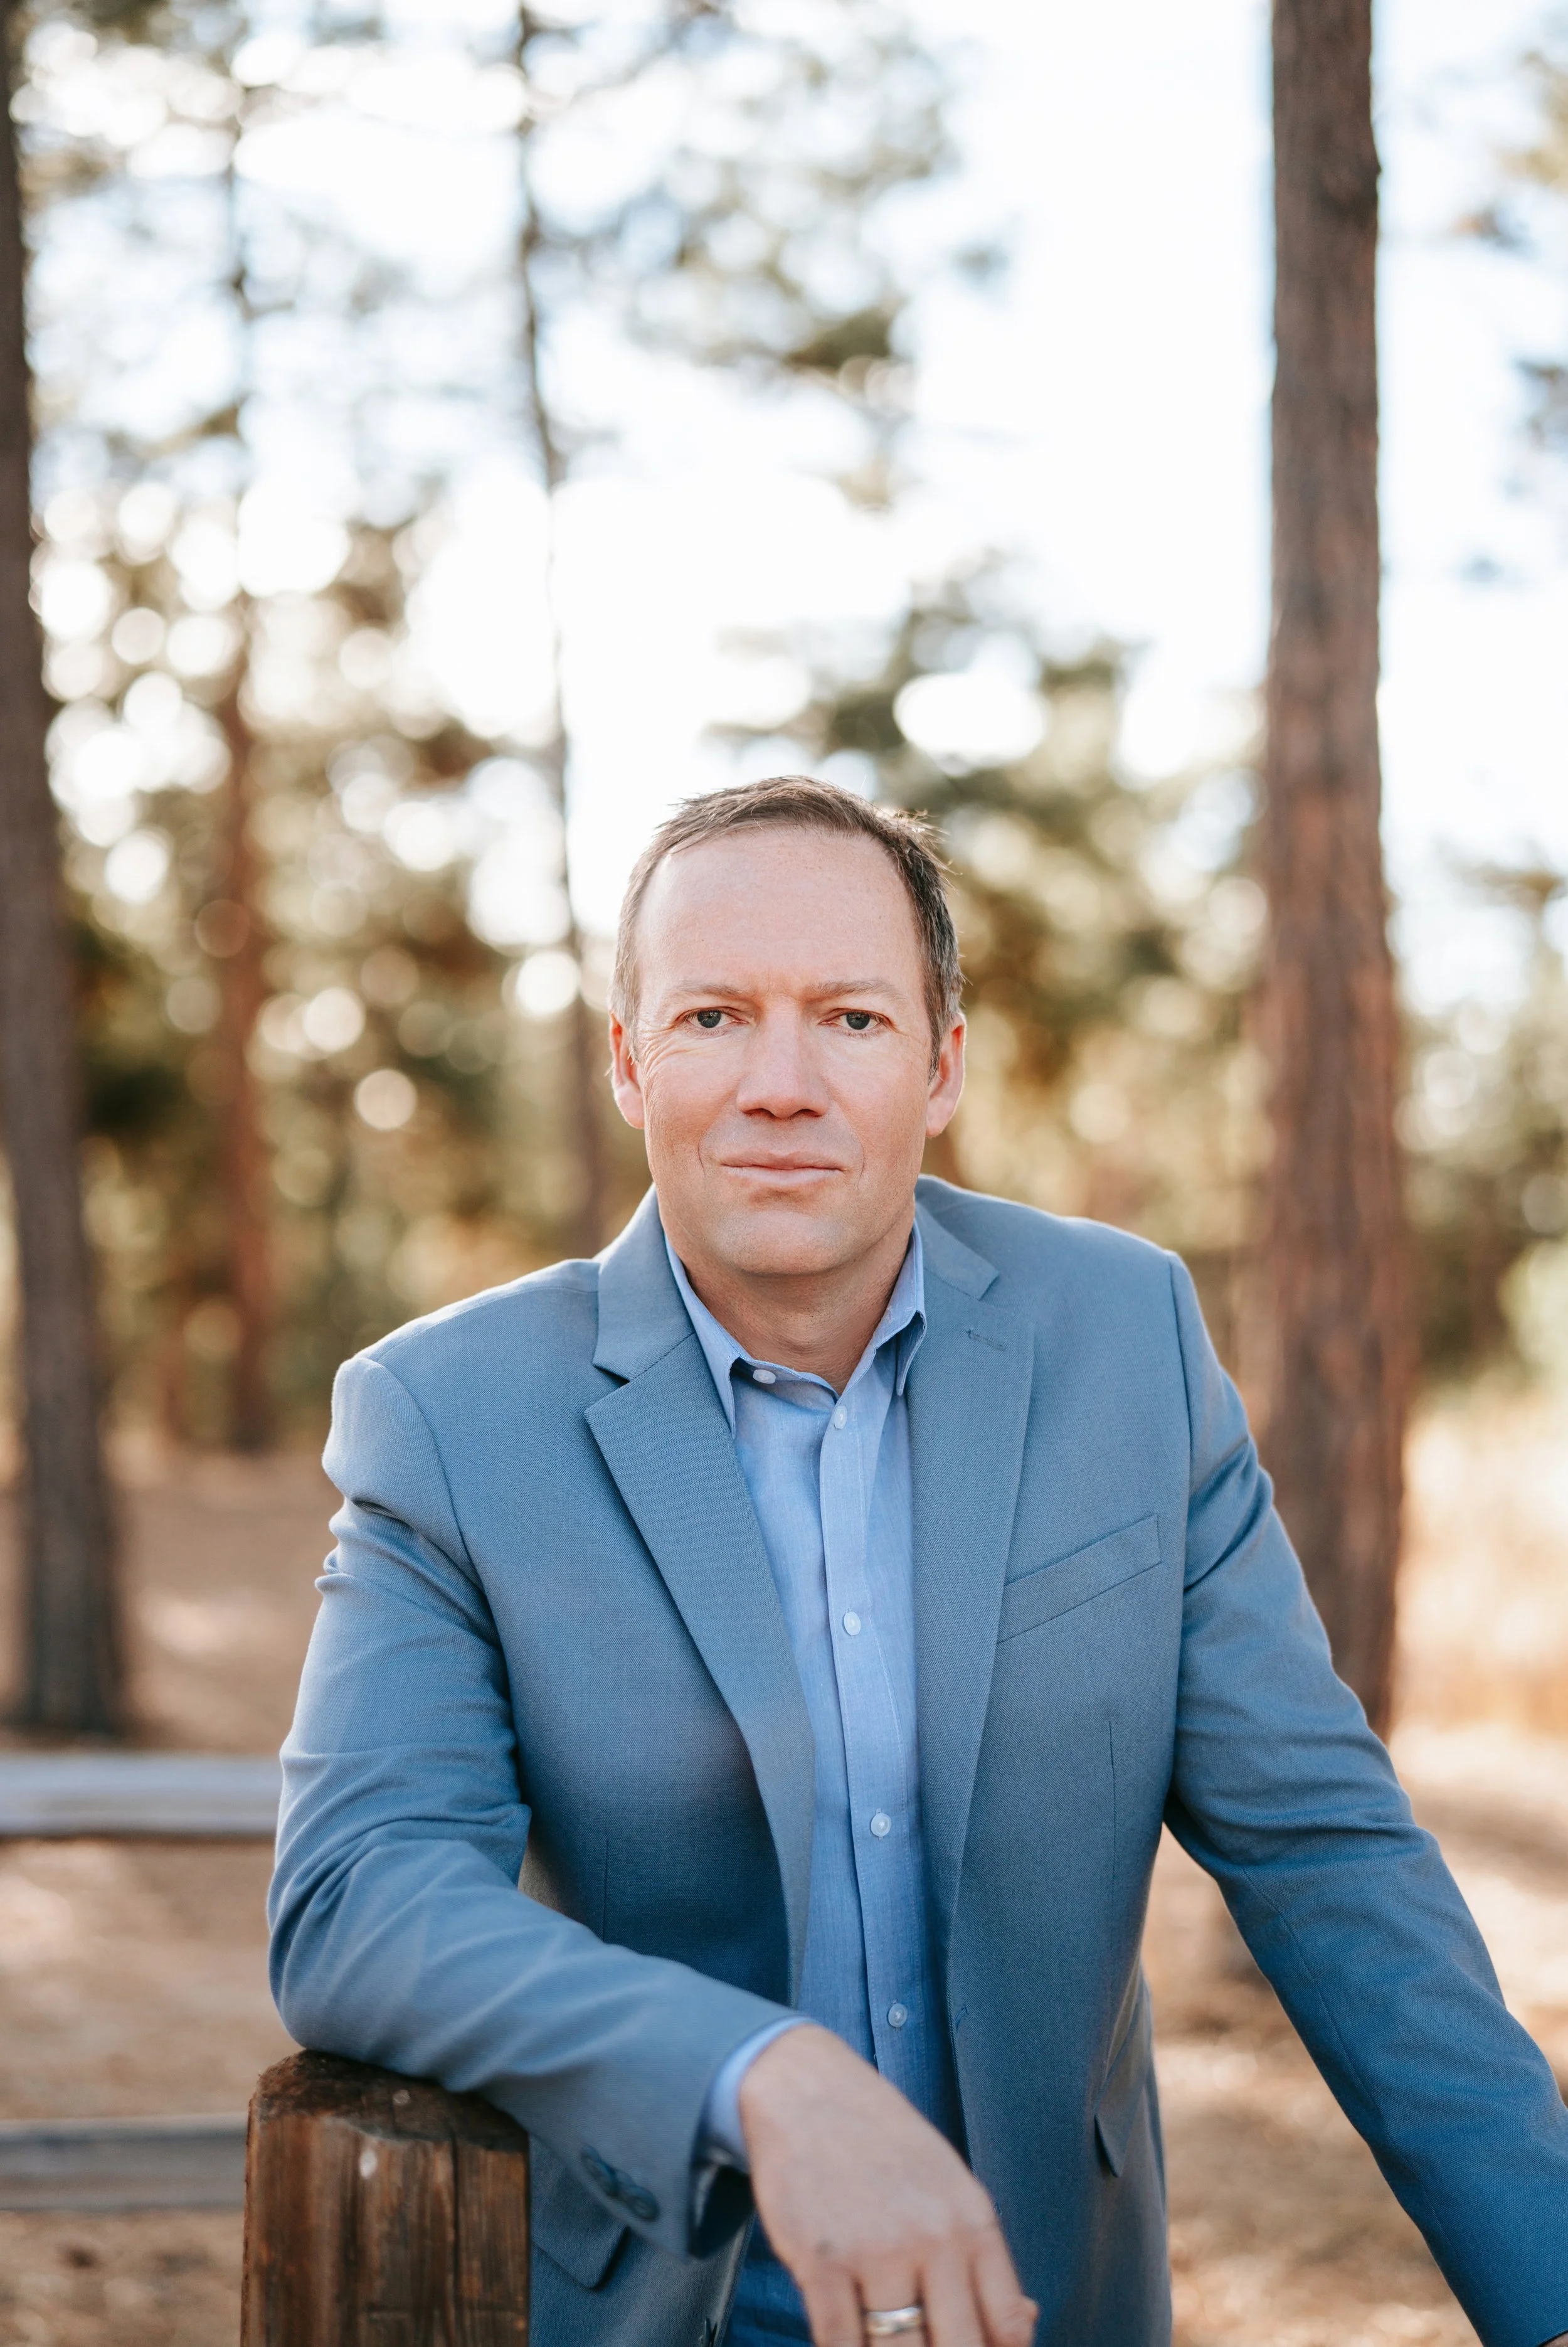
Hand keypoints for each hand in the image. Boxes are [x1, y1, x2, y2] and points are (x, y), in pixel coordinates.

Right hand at [737, 2023, 1036, 2346]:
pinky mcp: (822, 2260)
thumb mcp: (949, 2187)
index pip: (1008, 2325)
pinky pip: (839, 2343)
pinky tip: (849, 2341)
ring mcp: (876, 2250)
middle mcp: (933, 2237)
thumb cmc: (883, 2145)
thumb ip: (981, 2259)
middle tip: (926, 2343)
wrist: (808, 2090)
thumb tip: (1025, 2327)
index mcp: (973, 2221)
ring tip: (885, 2341)